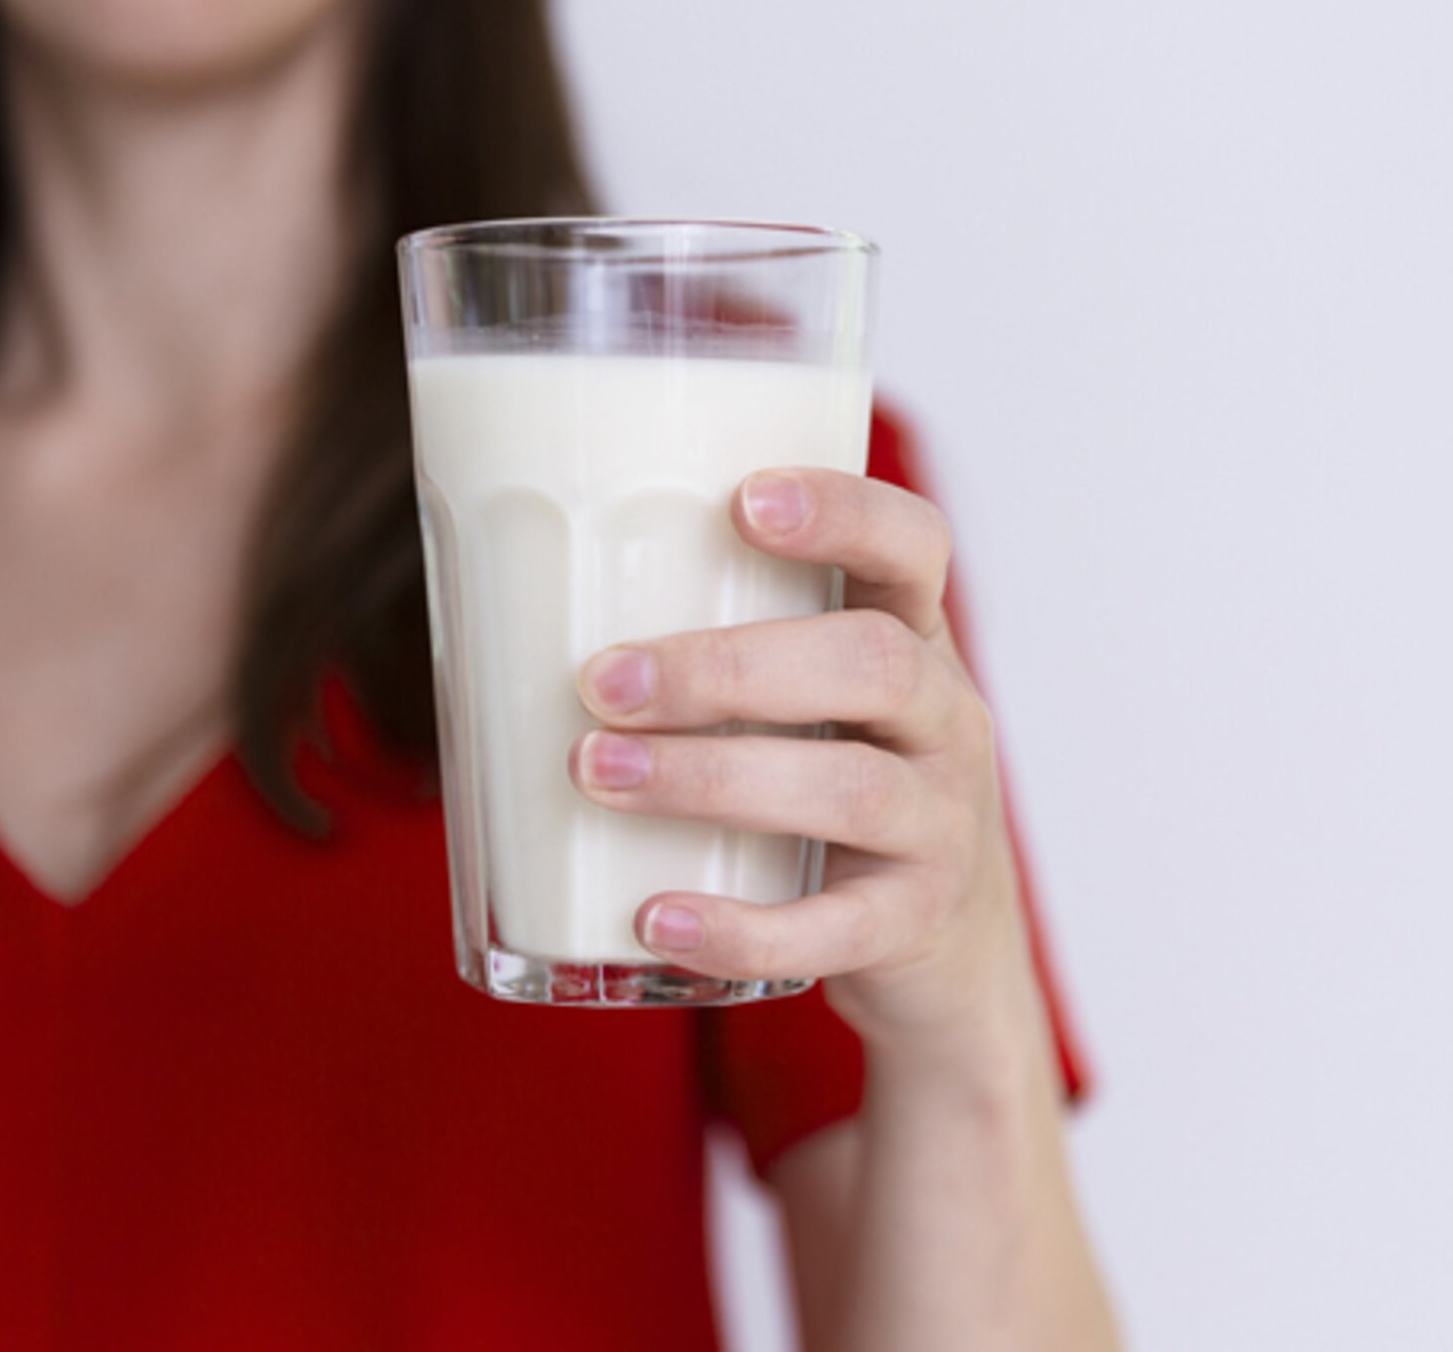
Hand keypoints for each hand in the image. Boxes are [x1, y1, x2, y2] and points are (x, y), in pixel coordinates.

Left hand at [567, 468, 1030, 1044]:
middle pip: (870, 663)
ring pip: (849, 789)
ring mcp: (941, 826)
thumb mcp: (818, 705)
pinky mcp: (914, 924)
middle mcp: (945, 721)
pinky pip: (834, 929)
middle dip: (730, 667)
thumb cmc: (836, 789)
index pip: (913, 546)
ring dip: (710, 778)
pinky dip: (741, 928)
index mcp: (916, 638)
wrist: (950, 950)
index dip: (844, 513)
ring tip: (597, 774)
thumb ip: (721, 654)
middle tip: (605, 681)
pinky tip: (656, 918)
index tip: (742, 501)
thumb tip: (502, 613)